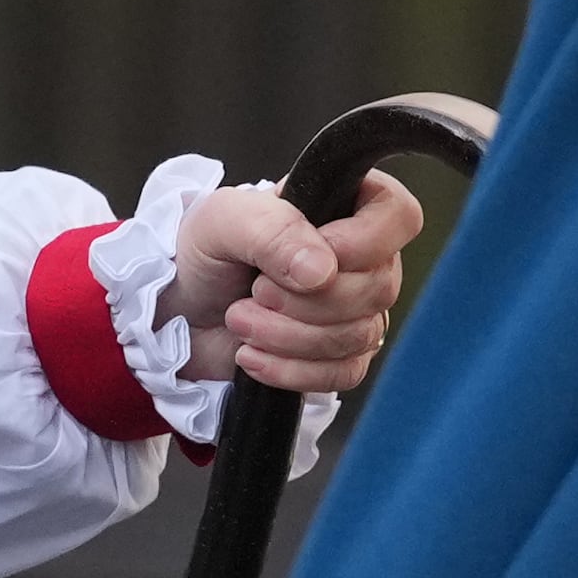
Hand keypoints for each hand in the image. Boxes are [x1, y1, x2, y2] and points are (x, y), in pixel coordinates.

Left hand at [162, 171, 422, 392]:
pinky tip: (252, 357)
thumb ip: (272, 231)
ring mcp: (358, 310)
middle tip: (253, 291)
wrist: (178, 309)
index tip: (312, 257)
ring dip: (288, 337)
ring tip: (239, 320)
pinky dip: (293, 371)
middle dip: (305, 301)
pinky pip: (345, 374)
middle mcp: (363, 256)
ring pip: (359, 335)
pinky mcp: (340, 356)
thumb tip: (323, 271)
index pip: (398, 215)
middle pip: (379, 287)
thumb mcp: (224, 220)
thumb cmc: (204, 249)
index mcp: (345, 204)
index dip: (362, 243)